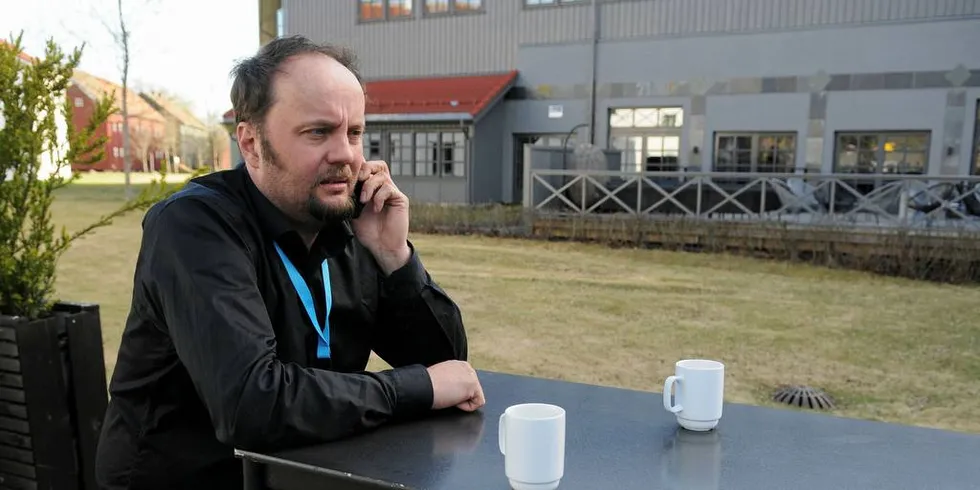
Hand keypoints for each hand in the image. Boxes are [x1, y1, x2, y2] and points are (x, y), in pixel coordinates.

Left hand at [351, 159, 410, 274]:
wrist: (381, 246)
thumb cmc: (368, 231)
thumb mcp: (353, 211)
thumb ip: (350, 196)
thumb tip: (339, 183)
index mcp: (372, 188)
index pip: (367, 168)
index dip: (358, 168)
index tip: (347, 178)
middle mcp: (383, 187)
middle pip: (377, 165)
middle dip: (365, 170)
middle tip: (357, 182)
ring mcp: (392, 192)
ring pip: (381, 175)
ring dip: (369, 186)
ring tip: (364, 201)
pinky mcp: (400, 199)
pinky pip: (389, 189)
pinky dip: (379, 197)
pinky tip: (376, 209)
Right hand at [427, 360, 485, 411]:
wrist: (423, 387)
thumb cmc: (428, 385)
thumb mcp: (442, 377)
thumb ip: (453, 379)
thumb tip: (456, 387)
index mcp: (459, 365)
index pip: (466, 383)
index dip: (455, 392)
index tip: (445, 391)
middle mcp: (467, 367)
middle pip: (472, 390)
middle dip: (460, 395)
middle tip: (446, 393)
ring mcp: (472, 376)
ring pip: (474, 396)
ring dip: (462, 400)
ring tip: (449, 396)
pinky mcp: (474, 385)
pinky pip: (477, 403)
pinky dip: (466, 406)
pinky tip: (454, 400)